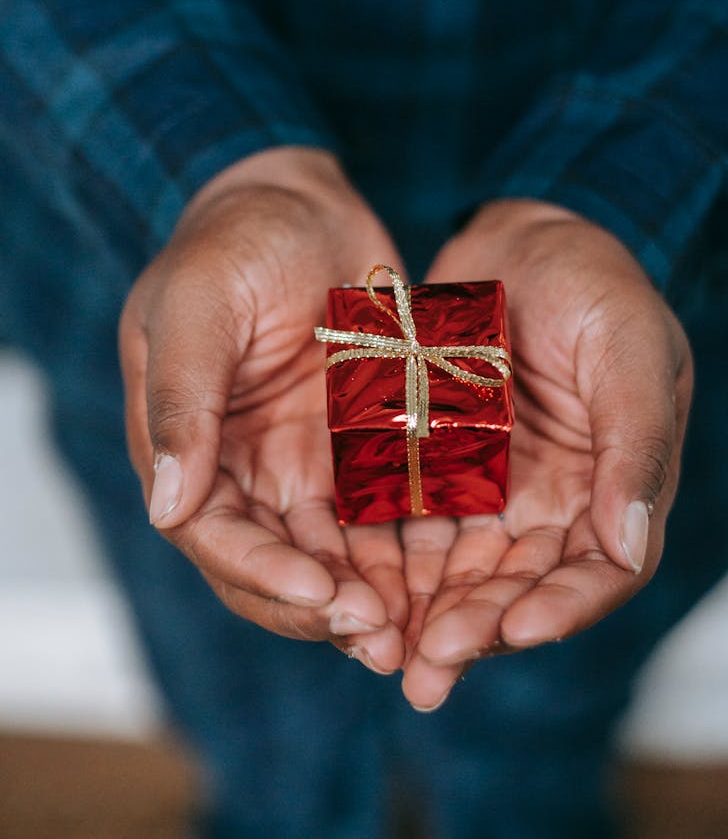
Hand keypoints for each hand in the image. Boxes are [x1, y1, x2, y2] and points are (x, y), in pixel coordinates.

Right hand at [119, 147, 406, 673]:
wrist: (302, 201)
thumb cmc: (235, 241)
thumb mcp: (197, 306)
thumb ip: (182, 402)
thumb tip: (168, 508)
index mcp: (189, 448)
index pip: (214, 538)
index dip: (263, 574)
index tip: (322, 592)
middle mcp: (243, 472)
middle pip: (277, 567)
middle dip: (325, 607)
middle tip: (383, 637)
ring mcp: (303, 465)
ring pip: (335, 556)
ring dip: (373, 598)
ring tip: (421, 631)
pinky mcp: (359, 451)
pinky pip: (384, 515)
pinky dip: (409, 553)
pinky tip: (449, 576)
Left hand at [401, 199, 692, 709]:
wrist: (526, 235)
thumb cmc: (598, 284)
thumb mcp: (631, 350)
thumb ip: (634, 445)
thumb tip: (628, 547)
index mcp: (615, 487)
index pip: (597, 573)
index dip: (562, 609)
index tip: (516, 630)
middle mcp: (556, 504)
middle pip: (517, 587)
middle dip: (476, 631)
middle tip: (426, 670)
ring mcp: (496, 489)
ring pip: (458, 570)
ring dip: (422, 614)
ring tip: (379, 650)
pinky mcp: (440, 466)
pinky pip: (411, 523)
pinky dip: (387, 560)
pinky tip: (350, 587)